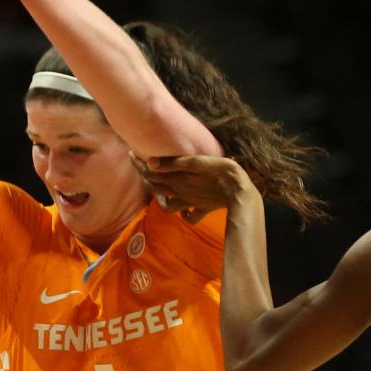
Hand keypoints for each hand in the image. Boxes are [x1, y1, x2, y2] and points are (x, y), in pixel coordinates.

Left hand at [141, 155, 259, 223]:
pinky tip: (184, 210)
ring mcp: (190, 203)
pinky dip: (185, 214)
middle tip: (141, 167)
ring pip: (168, 207)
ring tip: (159, 192)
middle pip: (155, 189)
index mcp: (176, 181)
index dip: (139, 164)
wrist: (239, 191)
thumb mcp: (196, 163)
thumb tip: (150, 163)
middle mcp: (180, 193)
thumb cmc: (219, 171)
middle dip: (145, 178)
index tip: (131, 153)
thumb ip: (173, 164)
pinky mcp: (203, 209)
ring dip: (161, 200)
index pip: (150, 174)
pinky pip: (191, 217)